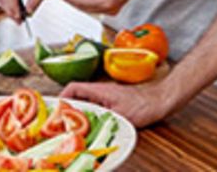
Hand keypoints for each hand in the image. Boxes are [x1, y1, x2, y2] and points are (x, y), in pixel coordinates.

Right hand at [60, 80, 178, 127]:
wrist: (162, 101)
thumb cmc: (145, 105)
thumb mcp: (121, 115)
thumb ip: (102, 119)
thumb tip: (86, 126)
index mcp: (100, 90)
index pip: (74, 88)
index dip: (62, 97)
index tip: (54, 108)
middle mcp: (102, 91)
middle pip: (77, 97)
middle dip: (67, 108)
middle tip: (60, 123)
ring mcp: (108, 97)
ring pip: (87, 104)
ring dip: (79, 114)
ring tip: (73, 128)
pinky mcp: (115, 104)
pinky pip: (96, 109)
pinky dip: (90, 117)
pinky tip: (91, 128)